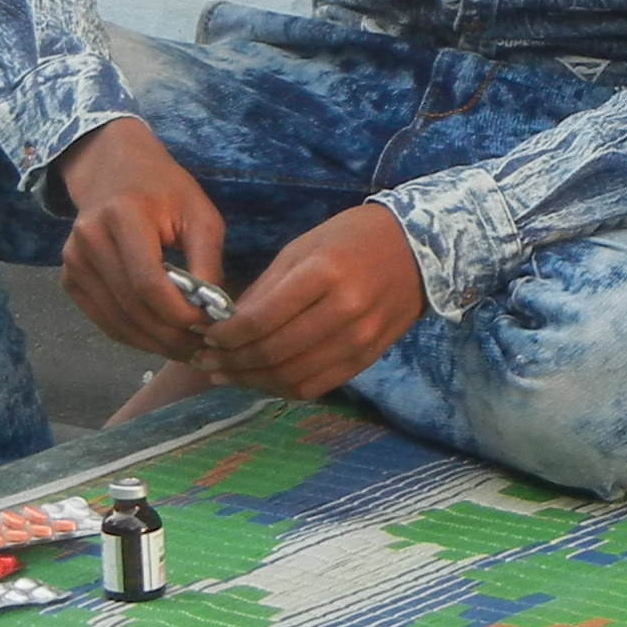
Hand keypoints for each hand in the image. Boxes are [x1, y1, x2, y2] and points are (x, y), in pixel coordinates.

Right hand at [56, 118, 233, 356]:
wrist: (114, 170)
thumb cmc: (165, 190)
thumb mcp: (199, 214)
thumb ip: (207, 261)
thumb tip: (214, 312)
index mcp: (122, 216)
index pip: (148, 283)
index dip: (179, 313)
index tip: (209, 325)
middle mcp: (89, 240)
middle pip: (132, 307)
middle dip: (171, 335)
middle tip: (203, 348)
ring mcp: (73, 261)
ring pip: (116, 321)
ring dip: (154, 343)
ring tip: (187, 349)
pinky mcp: (69, 278)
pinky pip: (103, 319)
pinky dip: (133, 336)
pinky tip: (160, 339)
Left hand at [193, 204, 428, 400]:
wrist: (419, 248)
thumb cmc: (352, 238)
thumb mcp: (303, 247)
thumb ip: (265, 289)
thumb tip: (226, 325)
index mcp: (324, 274)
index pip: (261, 319)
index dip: (226, 335)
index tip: (207, 337)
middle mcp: (345, 310)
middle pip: (274, 352)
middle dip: (232, 362)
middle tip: (206, 362)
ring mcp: (360, 338)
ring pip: (293, 376)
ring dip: (252, 381)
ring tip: (227, 376)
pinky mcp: (369, 357)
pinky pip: (318, 385)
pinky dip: (284, 388)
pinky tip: (263, 381)